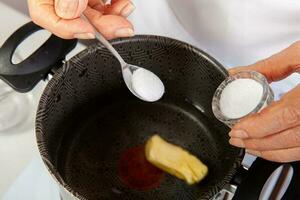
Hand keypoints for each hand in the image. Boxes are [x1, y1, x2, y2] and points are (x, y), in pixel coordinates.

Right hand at [28, 0, 134, 38]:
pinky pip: (106, 5)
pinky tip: (124, 3)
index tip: (90, 32)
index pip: (52, 21)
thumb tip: (68, 12)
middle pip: (82, 22)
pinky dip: (118, 5)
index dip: (72, 30)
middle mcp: (63, 1)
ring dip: (115, 17)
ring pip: (98, 16)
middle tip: (122, 28)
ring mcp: (79, 0)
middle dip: (105, 27)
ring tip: (126, 9)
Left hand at [228, 41, 299, 162]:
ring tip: (250, 146)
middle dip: (258, 142)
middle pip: (289, 138)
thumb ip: (269, 66)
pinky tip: (273, 147)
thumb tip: (237, 74)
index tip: (237, 130)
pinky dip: (288, 152)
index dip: (258, 127)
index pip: (284, 117)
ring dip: (271, 151)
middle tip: (237, 139)